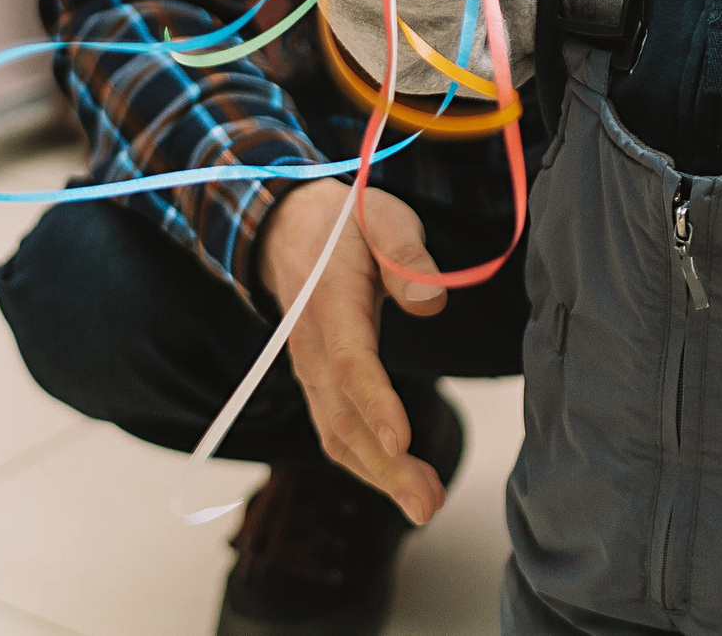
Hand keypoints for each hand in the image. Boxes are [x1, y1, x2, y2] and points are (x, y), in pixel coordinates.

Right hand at [257, 179, 450, 523]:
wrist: (290, 230)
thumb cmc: (350, 226)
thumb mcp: (384, 218)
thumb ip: (407, 255)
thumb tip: (431, 301)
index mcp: (331, 301)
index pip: (350, 362)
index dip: (374, 404)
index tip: (400, 441)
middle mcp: (313, 346)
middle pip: (342, 415)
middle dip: (384, 465)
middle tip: (428, 502)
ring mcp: (310, 370)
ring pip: (336, 432)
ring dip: (378, 475)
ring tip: (425, 503)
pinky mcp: (317, 384)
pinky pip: (333, 431)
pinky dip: (364, 464)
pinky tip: (399, 483)